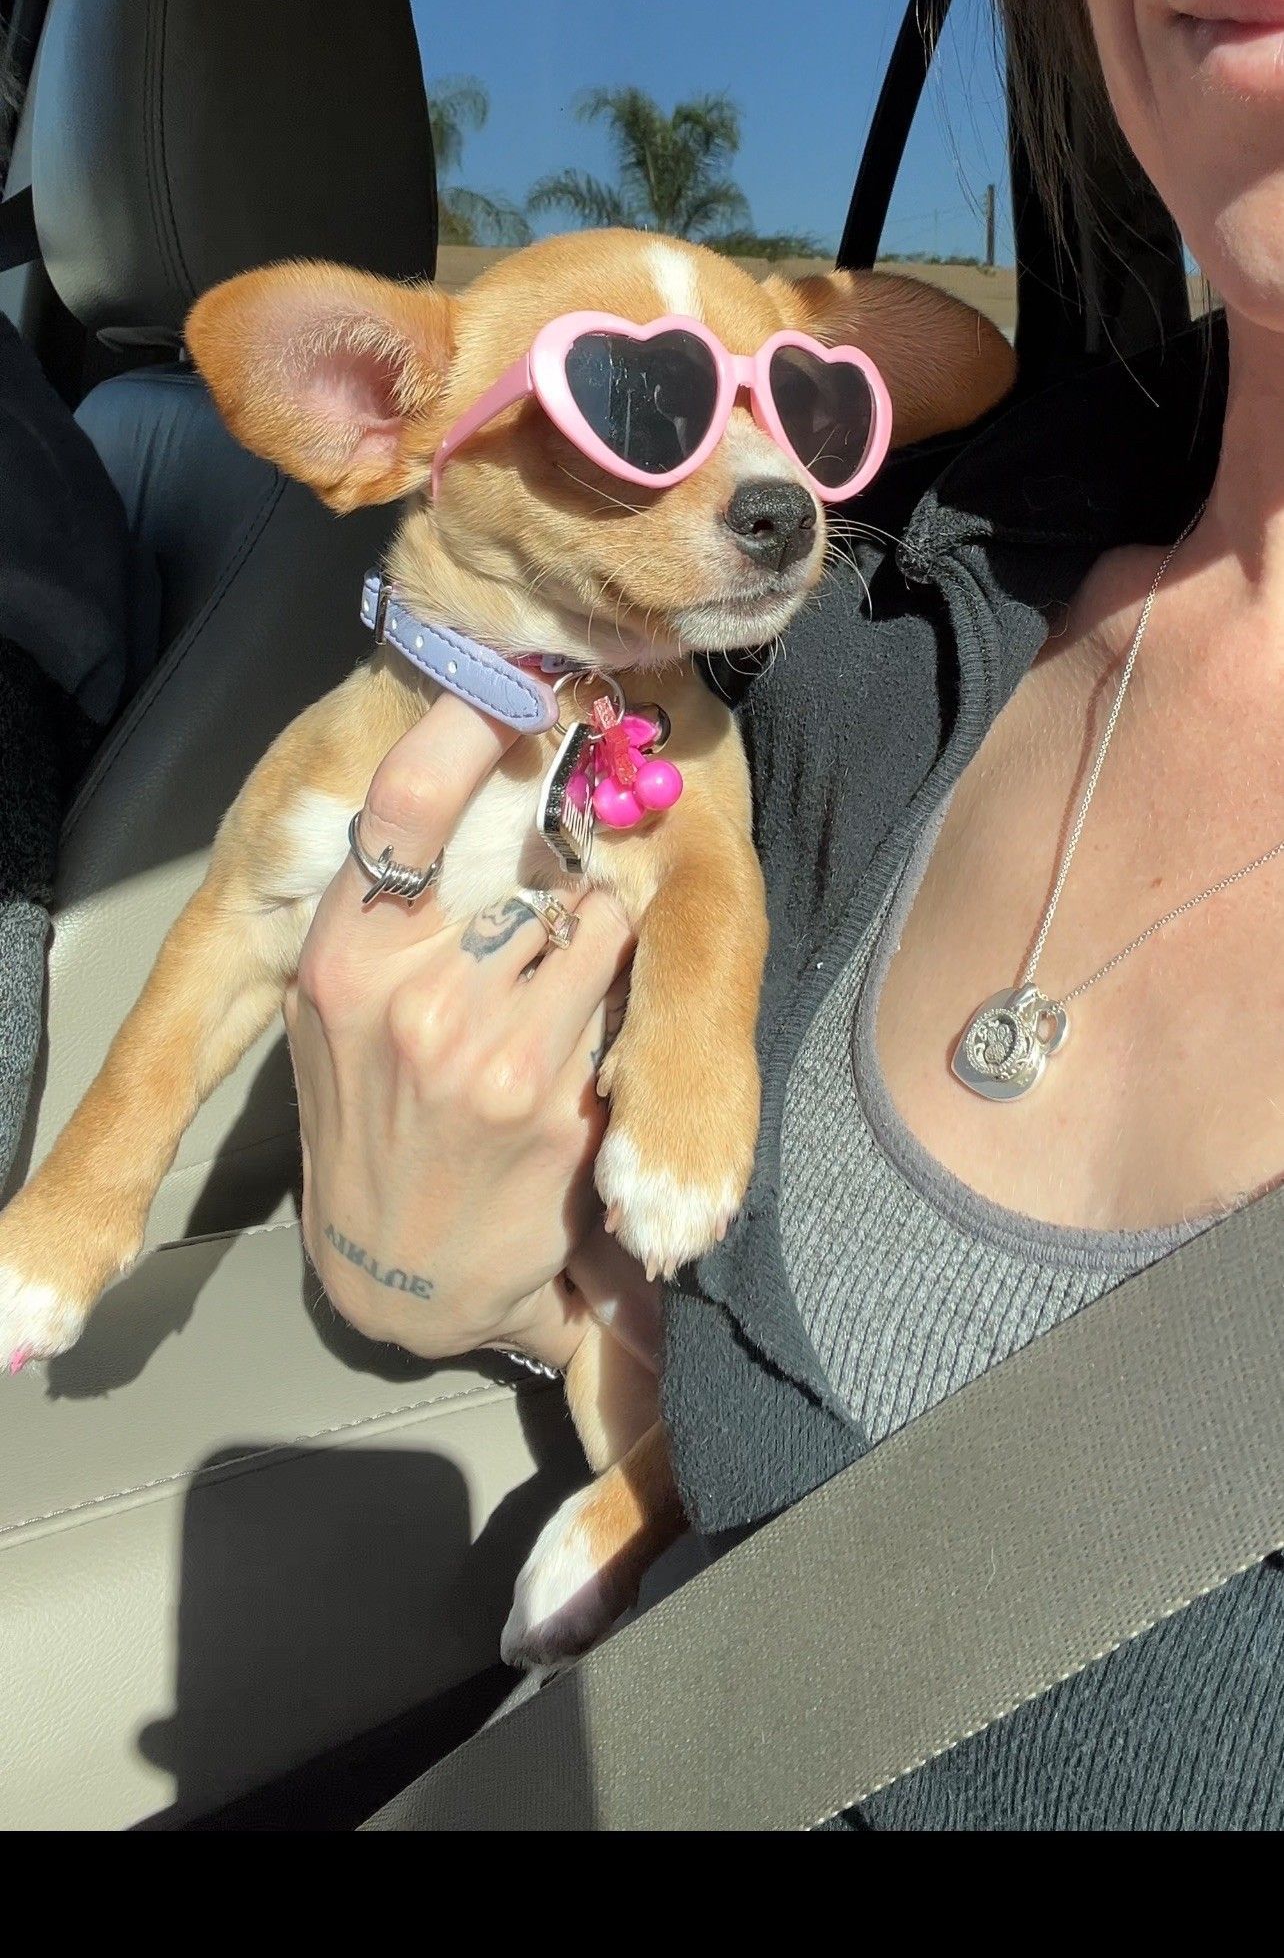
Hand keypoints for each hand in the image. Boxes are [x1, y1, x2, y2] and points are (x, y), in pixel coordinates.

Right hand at [285, 692, 638, 1367]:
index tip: (511, 676)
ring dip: (601, 929)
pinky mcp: (562, 1108)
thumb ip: (384, 910)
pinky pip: (625, 1002)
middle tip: (566, 856)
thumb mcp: (339, 1009)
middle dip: (563, 847)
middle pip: (534, 855)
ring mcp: (494, 1054)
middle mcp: (415, 998)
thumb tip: (452, 778)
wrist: (399, 1281)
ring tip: (564, 976)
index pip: (399, 810)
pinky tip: (591, 1037)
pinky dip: (623, 1002)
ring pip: (598, 921)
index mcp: (347, 957)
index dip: (461, 727)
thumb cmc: (369, 1116)